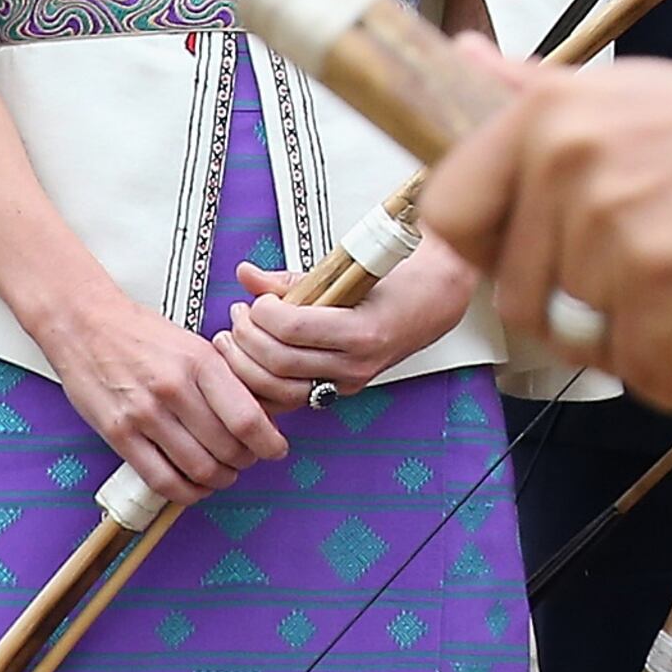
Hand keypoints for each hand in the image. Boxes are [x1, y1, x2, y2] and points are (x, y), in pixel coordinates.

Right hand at [39, 287, 291, 510]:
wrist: (84, 323)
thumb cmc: (140, 332)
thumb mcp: (193, 343)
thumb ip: (223, 378)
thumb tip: (258, 415)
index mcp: (200, 362)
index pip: (247, 418)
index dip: (268, 443)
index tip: (275, 449)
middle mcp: (174, 389)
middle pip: (226, 448)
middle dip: (244, 462)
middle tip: (246, 460)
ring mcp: (144, 414)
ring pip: (198, 469)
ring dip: (218, 480)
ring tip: (221, 474)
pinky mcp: (119, 434)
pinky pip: (161, 479)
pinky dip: (185, 492)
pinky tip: (192, 486)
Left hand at [213, 240, 480, 417]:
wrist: (432, 303)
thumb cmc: (395, 282)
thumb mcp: (342, 272)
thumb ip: (288, 279)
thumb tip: (247, 275)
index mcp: (362, 330)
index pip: (294, 329)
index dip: (264, 314)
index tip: (257, 300)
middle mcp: (356, 363)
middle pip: (281, 362)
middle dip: (248, 338)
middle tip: (239, 316)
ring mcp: (348, 381)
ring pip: (280, 389)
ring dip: (248, 365)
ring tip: (238, 339)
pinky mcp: (339, 390)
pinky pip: (290, 400)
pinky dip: (264, 388)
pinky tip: (251, 367)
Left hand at [420, 59, 671, 404]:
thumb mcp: (625, 91)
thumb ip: (537, 89)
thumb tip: (465, 56)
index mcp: (547, 115)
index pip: (448, 213)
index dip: (487, 254)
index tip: (534, 260)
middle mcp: (569, 161)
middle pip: (515, 297)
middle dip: (569, 316)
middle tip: (628, 299)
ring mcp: (616, 222)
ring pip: (578, 337)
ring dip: (627, 346)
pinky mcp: (667, 279)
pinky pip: (637, 366)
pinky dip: (670, 373)